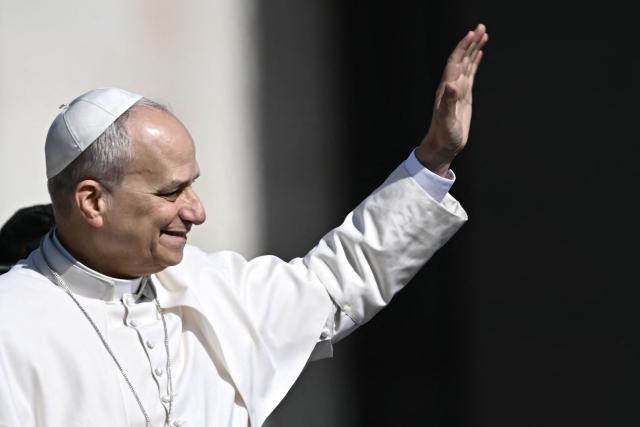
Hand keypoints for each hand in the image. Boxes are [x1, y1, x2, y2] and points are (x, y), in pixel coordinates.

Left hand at [417, 24, 487, 175]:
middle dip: (470, 42)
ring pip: (467, 64)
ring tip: (483, 34)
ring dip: (473, 49)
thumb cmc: (443, 135)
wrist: (442, 146)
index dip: (463, 47)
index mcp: (447, 89)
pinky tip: (479, 54)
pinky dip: (474, 62)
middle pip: (462, 59)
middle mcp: (451, 86)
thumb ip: (448, 102)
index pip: (455, 62)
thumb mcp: (446, 120)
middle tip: (482, 27)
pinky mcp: (464, 96)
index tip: (473, 34)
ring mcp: (458, 90)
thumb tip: (452, 85)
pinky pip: (470, 74)